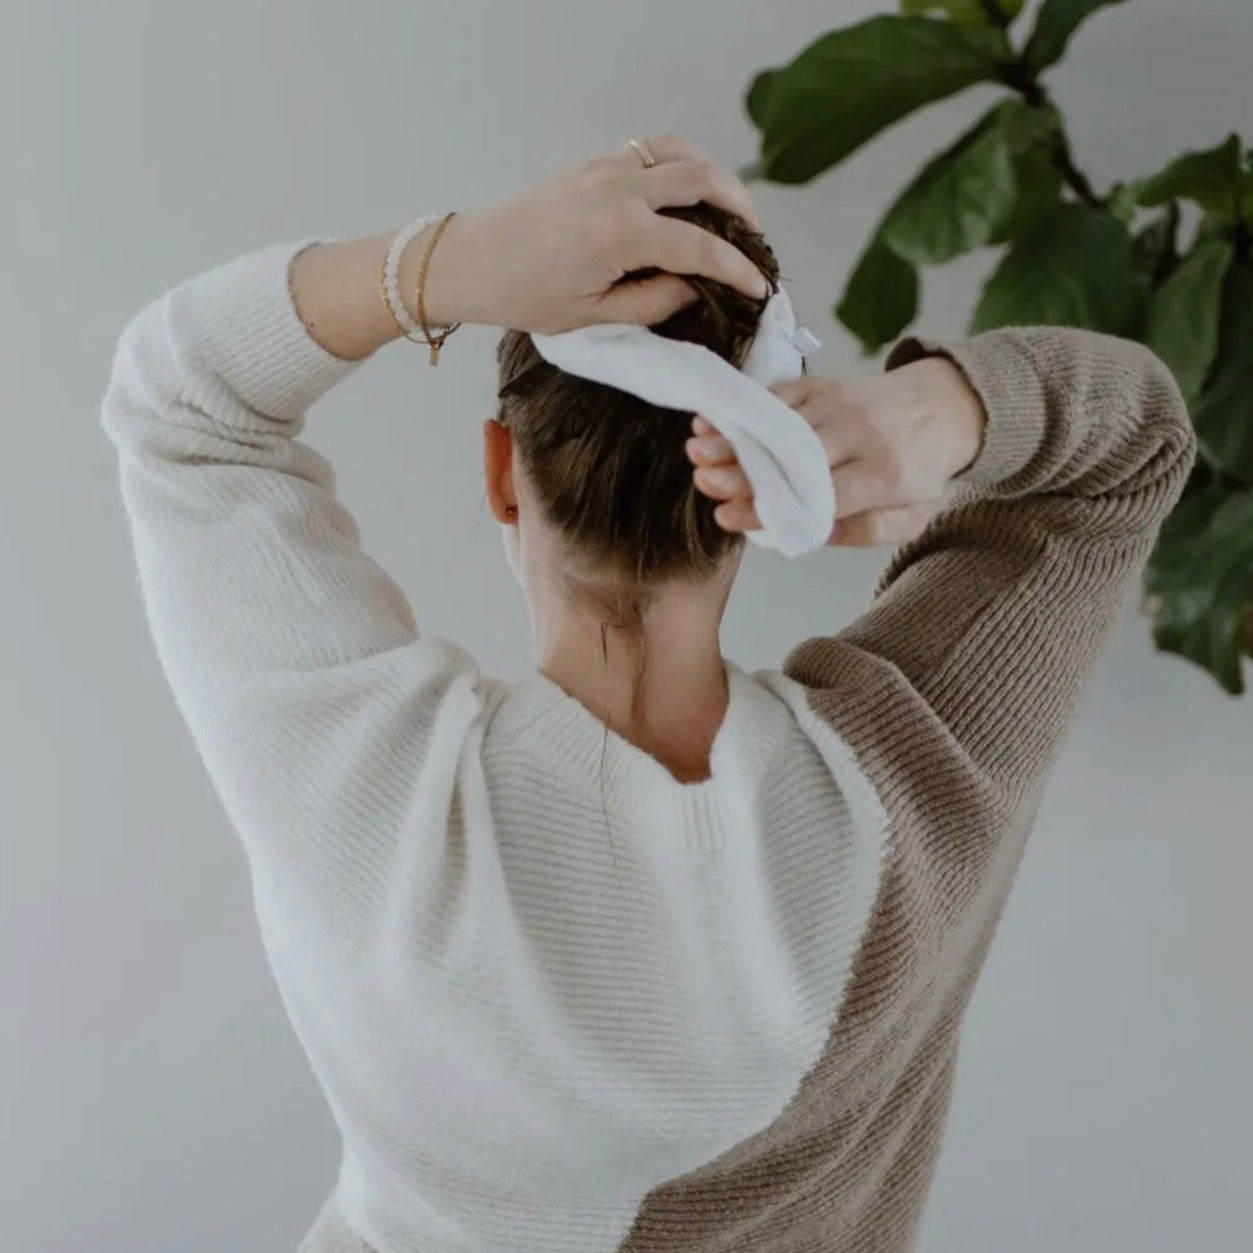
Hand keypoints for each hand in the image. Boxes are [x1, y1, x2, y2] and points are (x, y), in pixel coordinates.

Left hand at [420, 134, 769, 333]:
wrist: (471, 261)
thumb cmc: (524, 296)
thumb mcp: (592, 318)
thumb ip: (652, 304)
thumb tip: (692, 288)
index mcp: (621, 235)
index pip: (700, 248)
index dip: (737, 269)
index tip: (759, 286)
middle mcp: (620, 191)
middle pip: (703, 182)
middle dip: (740, 209)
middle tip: (755, 239)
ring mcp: (607, 169)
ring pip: (682, 155)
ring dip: (716, 176)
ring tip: (732, 208)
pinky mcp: (595, 163)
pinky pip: (653, 150)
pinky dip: (683, 163)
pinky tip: (692, 188)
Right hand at [685, 356, 986, 545]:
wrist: (943, 407)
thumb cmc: (919, 472)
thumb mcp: (910, 518)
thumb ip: (864, 530)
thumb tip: (810, 530)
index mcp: (886, 473)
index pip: (820, 494)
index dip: (772, 506)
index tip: (730, 517)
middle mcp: (862, 432)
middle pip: (794, 454)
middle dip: (746, 468)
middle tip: (705, 481)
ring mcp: (840, 402)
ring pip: (780, 422)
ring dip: (736, 435)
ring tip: (697, 451)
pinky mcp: (823, 383)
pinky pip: (778, 396)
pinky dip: (744, 409)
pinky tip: (714, 421)